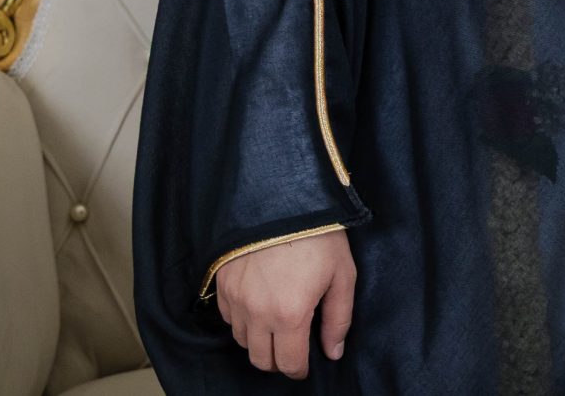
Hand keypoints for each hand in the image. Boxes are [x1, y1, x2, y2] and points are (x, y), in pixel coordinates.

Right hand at [216, 229, 355, 377]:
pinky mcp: (222, 283)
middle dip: (277, 360)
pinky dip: (242, 319)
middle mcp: (257, 312)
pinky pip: (228, 317)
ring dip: (258, 340)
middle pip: (260, 359)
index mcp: (290, 314)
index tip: (304, 366)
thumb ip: (338, 319)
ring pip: (242, 340)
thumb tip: (333, 352)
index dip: (298, 370)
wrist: (282, 196)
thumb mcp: (342, 275)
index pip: (288, 363)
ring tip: (276, 324)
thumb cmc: (319, 234)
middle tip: (290, 348)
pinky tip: (258, 305)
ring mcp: (236, 298)